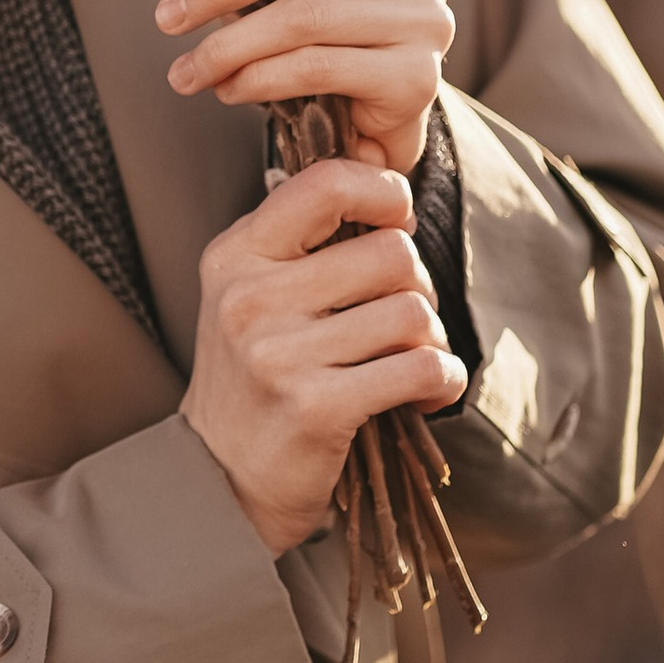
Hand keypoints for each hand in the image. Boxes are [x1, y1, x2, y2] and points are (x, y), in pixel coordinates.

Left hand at [141, 0, 454, 175]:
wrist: (376, 109)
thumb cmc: (319, 18)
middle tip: (165, 17)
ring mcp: (426, 18)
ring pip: (302, 18)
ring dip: (227, 46)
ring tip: (185, 70)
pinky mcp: (416, 78)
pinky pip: (317, 69)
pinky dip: (258, 80)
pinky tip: (228, 89)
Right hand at [177, 155, 465, 556]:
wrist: (221, 478)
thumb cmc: (254, 379)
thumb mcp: (250, 295)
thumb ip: (301, 245)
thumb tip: (389, 196)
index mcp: (235, 255)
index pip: (325, 184)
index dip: (383, 192)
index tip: (397, 218)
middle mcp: (250, 297)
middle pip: (390, 252)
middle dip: (416, 285)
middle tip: (403, 317)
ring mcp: (279, 353)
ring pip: (411, 312)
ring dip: (430, 339)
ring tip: (411, 359)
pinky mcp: (315, 406)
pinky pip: (420, 368)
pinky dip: (442, 379)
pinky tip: (426, 390)